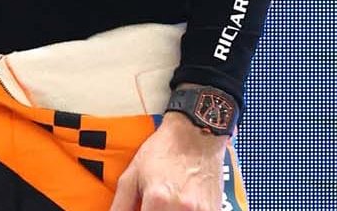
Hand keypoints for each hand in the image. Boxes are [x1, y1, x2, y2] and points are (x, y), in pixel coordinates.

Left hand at [108, 113, 226, 210]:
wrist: (196, 134)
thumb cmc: (164, 150)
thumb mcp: (132, 174)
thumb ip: (121, 203)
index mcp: (157, 199)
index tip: (140, 210)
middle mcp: (181, 208)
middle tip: (150, 206)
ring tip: (165, 205)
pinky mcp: (215, 210)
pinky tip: (180, 206)